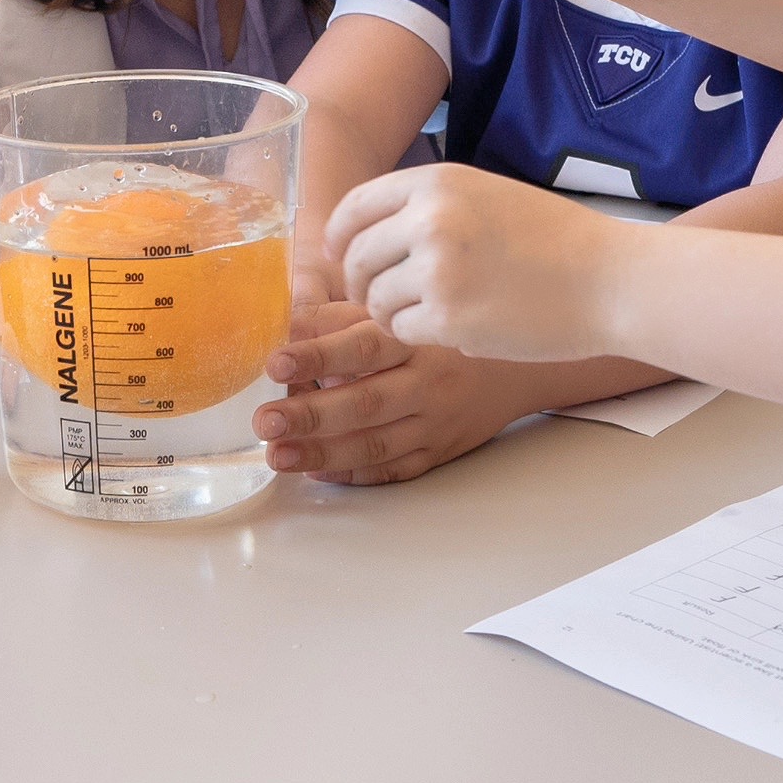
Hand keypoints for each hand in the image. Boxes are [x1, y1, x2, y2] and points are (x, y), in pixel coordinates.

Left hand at [254, 303, 541, 483]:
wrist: (517, 367)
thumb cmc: (440, 331)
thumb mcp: (396, 310)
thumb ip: (340, 317)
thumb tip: (284, 328)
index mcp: (416, 337)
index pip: (364, 346)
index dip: (319, 355)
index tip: (275, 362)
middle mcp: (429, 382)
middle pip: (366, 403)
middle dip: (310, 416)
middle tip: (264, 421)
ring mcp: (436, 423)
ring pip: (376, 445)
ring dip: (322, 453)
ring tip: (277, 456)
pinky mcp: (439, 452)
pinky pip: (393, 469)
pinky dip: (353, 473)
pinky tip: (315, 470)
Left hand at [331, 164, 628, 365]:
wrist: (611, 281)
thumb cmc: (555, 241)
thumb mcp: (486, 196)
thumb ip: (429, 207)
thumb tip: (367, 234)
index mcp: (437, 182)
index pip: (355, 206)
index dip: (340, 236)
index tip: (341, 256)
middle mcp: (429, 220)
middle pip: (357, 257)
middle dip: (360, 283)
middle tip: (379, 298)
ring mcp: (436, 270)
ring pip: (375, 299)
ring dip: (389, 313)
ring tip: (424, 314)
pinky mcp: (447, 319)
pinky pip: (401, 332)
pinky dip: (417, 334)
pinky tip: (449, 329)